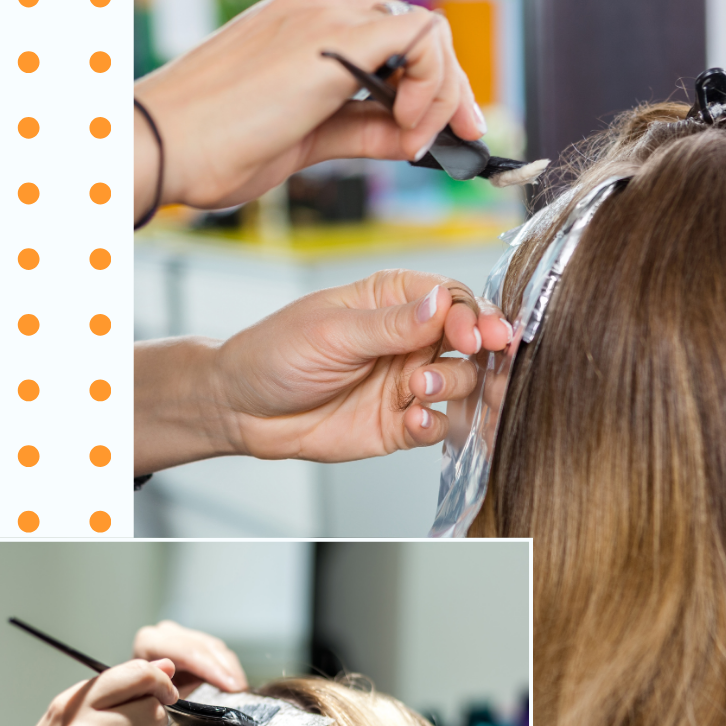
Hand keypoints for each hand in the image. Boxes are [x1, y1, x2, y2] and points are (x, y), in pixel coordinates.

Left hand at [133, 621, 247, 696]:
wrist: (136, 700)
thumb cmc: (142, 702)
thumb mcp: (149, 698)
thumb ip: (164, 688)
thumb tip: (180, 682)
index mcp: (149, 641)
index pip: (188, 651)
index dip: (211, 669)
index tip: (231, 687)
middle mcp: (165, 632)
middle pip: (204, 647)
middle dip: (224, 669)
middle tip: (239, 689)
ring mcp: (181, 634)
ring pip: (214, 647)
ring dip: (230, 669)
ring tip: (241, 689)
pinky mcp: (193, 641)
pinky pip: (217, 651)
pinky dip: (228, 668)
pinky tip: (236, 683)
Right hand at [134, 0, 483, 218]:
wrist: (164, 146)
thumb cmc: (215, 146)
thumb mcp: (308, 140)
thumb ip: (363, 130)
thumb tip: (411, 137)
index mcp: (308, 26)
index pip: (395, 41)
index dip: (432, 86)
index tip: (443, 133)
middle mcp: (321, 8)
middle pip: (419, 33)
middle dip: (452, 89)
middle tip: (462, 136)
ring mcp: (326, 16)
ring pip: (426, 33)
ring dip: (442, 93)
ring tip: (414, 141)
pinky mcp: (333, 39)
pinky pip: (418, 41)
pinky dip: (431, 87)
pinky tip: (407, 128)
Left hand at [134, 270, 511, 473]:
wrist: (242, 409)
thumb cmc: (276, 353)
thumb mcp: (332, 331)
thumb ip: (392, 324)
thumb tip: (443, 303)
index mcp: (394, 302)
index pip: (453, 300)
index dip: (472, 315)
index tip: (475, 334)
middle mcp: (410, 340)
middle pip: (471, 341)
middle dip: (482, 351)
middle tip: (475, 356)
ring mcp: (409, 382)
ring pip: (463, 383)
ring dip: (452, 385)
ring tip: (419, 388)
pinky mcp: (402, 423)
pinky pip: (438, 425)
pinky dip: (434, 424)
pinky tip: (412, 419)